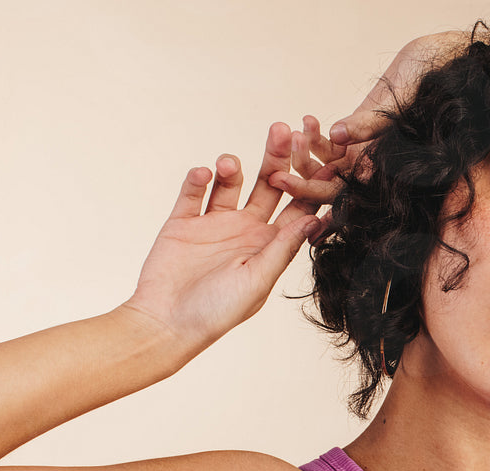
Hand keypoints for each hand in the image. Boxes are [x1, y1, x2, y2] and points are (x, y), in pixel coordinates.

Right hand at [125, 122, 320, 349]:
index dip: (310, 182)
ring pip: (230, 182)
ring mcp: (214, 223)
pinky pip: (193, 191)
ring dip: (233, 167)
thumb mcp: (257, 279)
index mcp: (270, 245)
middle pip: (268, 185)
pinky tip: (203, 172)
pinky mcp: (183, 221)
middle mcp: (246, 230)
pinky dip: (198, 179)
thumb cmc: (218, 311)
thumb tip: (316, 218)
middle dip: (276, 158)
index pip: (297, 207)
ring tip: (229, 162)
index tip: (323, 156)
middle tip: (283, 129)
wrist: (166, 323)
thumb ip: (283, 248)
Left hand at [271, 33, 466, 205]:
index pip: (345, 195)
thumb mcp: (400, 104)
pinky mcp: (359, 135)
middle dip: (300, 179)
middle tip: (272, 173)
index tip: (283, 182)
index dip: (312, 193)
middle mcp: (375, 170)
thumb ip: (371, 123)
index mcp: (389, 174)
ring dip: (305, 153)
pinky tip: (306, 119)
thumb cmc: (432, 86)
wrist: (440, 66)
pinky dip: (315, 135)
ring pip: (325, 165)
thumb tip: (338, 134)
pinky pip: (330, 144)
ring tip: (294, 132)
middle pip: (330, 186)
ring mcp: (365, 154)